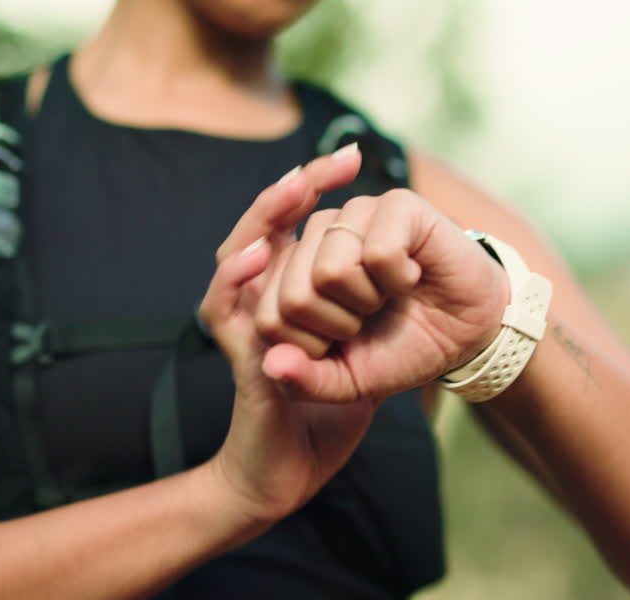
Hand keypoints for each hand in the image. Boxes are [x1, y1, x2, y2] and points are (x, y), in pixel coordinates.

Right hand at [199, 145, 378, 523]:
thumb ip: (372, 319)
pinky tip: (260, 254)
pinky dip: (238, 279)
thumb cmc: (325, 416)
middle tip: (328, 165)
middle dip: (290, 193)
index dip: (311, 189)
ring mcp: (243, 327)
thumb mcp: (363, 357)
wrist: (296, 472)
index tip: (350, 156)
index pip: (289, 228)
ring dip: (264, 221)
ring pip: (237, 257)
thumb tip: (403, 268)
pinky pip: (226, 310)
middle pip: (258, 228)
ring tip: (292, 190)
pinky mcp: (238, 357)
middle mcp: (259, 303)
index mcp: (291, 297)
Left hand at [253, 188, 510, 402]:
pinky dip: (400, 280)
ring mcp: (354, 213)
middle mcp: (317, 235)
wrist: (467, 334)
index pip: (269, 318)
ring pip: (330, 271)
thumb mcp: (348, 381)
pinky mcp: (395, 204)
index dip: (311, 347)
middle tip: (369, 317)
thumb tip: (271, 364)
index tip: (344, 339)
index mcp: (294, 270)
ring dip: (368, 302)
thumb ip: (305, 380)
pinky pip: (377, 253)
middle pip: (294, 296)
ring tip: (387, 294)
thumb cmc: (402, 347)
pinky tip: (412, 275)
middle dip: (339, 326)